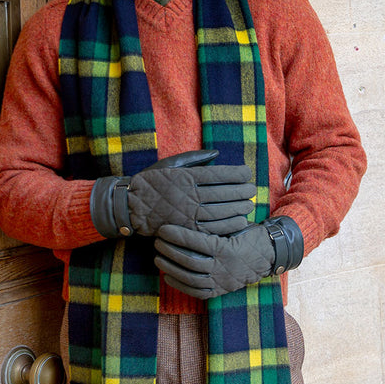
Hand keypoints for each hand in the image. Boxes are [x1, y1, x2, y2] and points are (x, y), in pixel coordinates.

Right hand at [90, 150, 255, 237]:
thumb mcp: (170, 164)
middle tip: (253, 190)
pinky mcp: (186, 229)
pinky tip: (239, 221)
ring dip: (238, 208)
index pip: (219, 174)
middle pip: (224, 194)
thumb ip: (195, 158)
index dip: (237, 174)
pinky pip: (212, 229)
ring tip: (249, 204)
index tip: (247, 172)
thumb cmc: (152, 182)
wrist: (131, 206)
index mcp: (186, 177)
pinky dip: (228, 225)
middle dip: (242, 191)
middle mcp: (188, 195)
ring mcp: (188, 214)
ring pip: (221, 212)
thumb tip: (217, 153)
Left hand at [154, 222, 274, 298]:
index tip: (162, 228)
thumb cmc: (247, 232)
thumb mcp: (234, 223)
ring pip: (192, 278)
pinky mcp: (221, 290)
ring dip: (171, 269)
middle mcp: (225, 267)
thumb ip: (214, 222)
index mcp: (228, 248)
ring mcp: (223, 281)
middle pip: (191, 261)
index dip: (178, 235)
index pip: (197, 242)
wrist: (269, 254)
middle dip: (170, 251)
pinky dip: (181, 285)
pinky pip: (198, 292)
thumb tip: (184, 212)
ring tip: (157, 258)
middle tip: (156, 242)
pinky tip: (168, 276)